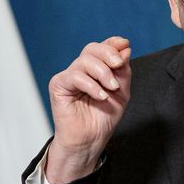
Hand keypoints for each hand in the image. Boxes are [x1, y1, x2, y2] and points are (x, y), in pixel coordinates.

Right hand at [45, 36, 131, 183]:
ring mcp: (68, 77)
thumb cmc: (103, 118)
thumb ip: (123, 71)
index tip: (124, 44)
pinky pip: (75, 76)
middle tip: (119, 65)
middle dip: (108, 54)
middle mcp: (80, 70)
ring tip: (111, 89)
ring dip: (103, 73)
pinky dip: (91, 85)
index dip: (112, 43)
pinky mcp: (58, 85)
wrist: (90, 140)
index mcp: (95, 70)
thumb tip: (124, 48)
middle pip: (91, 49)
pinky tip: (100, 96)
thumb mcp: (121, 92)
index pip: (101, 48)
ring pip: (84, 61)